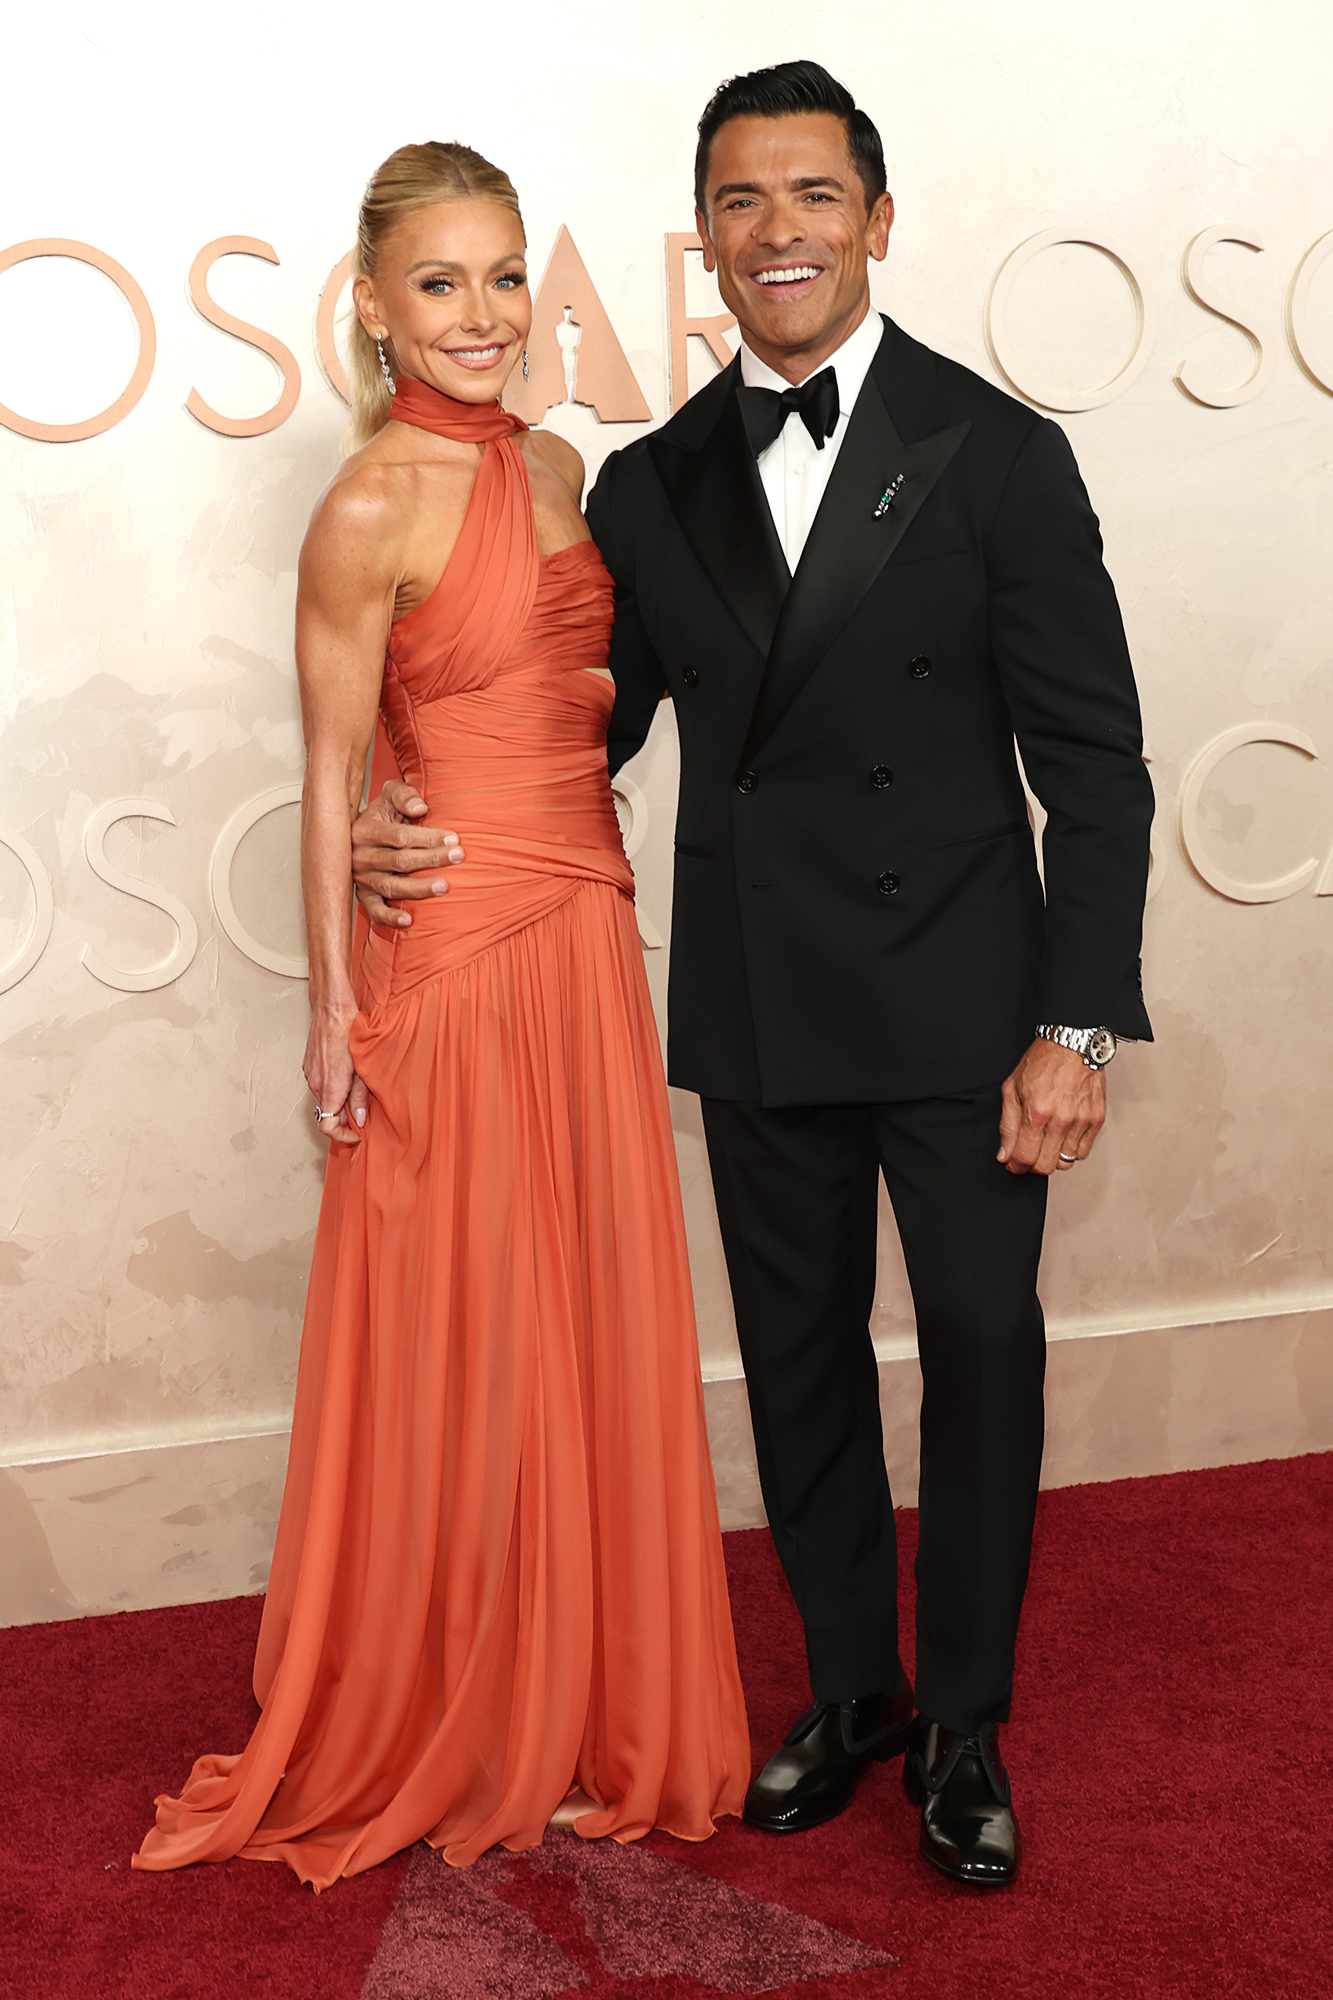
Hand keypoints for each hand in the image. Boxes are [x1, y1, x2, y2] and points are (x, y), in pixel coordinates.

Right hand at [303, 1003, 368, 1146]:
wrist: (332, 1010)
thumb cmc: (349, 1033)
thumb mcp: (363, 1069)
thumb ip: (360, 1097)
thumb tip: (359, 1120)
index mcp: (330, 1089)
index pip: (327, 1127)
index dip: (342, 1136)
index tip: (356, 1135)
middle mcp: (316, 1084)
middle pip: (327, 1114)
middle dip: (344, 1118)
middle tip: (363, 1110)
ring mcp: (310, 1075)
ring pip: (324, 1099)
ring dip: (339, 1101)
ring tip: (357, 1088)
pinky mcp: (308, 1066)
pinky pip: (320, 1085)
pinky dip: (332, 1088)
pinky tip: (346, 1074)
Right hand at [350, 780, 463, 928]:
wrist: (359, 836)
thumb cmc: (383, 814)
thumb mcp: (389, 796)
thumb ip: (403, 795)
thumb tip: (420, 808)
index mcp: (365, 830)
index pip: (400, 836)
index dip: (428, 838)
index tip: (454, 839)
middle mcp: (360, 856)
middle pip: (400, 861)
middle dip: (432, 859)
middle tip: (458, 857)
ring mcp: (361, 878)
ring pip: (391, 886)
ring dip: (419, 888)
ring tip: (444, 886)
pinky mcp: (364, 896)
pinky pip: (375, 910)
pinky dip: (390, 917)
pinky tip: (408, 921)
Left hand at [997, 1038, 1105, 1175]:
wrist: (1072, 1045)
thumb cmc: (1043, 1062)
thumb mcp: (1012, 1089)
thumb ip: (1007, 1125)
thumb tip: (1005, 1153)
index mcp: (1037, 1112)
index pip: (1025, 1157)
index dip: (1016, 1166)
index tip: (1013, 1164)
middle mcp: (1061, 1120)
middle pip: (1046, 1166)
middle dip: (1032, 1166)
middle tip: (1028, 1157)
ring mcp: (1081, 1121)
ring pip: (1066, 1162)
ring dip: (1053, 1158)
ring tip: (1047, 1144)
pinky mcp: (1097, 1119)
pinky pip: (1084, 1151)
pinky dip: (1072, 1150)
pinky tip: (1063, 1138)